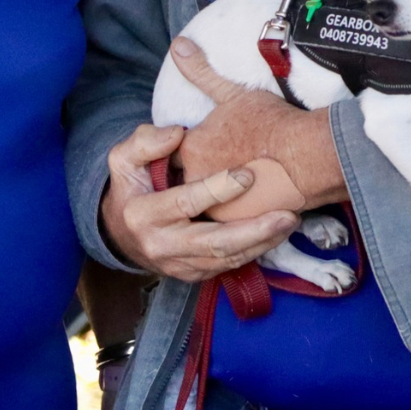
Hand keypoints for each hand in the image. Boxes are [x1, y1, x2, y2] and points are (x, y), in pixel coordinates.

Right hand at [99, 122, 296, 281]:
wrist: (120, 233)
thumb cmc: (130, 188)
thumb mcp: (124, 158)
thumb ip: (145, 142)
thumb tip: (177, 134)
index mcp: (143, 214)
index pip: (187, 202)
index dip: (219, 189)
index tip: (249, 174)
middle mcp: (161, 246)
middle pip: (215, 244)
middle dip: (254, 231)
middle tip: (286, 214)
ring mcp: (178, 265)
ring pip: (227, 259)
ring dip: (262, 243)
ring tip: (290, 222)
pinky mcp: (193, 275)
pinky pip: (228, 266)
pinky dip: (255, 251)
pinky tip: (275, 234)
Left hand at [169, 36, 347, 214]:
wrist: (307, 156)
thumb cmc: (272, 122)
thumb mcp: (233, 94)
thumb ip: (201, 72)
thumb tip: (178, 45)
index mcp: (190, 149)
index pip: (171, 155)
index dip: (186, 151)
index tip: (206, 149)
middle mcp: (194, 181)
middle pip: (184, 185)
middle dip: (195, 181)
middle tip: (220, 173)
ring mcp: (214, 208)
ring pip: (203, 208)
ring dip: (212, 202)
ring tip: (235, 193)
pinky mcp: (236, 227)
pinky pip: (226, 225)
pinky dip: (233, 217)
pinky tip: (249, 207)